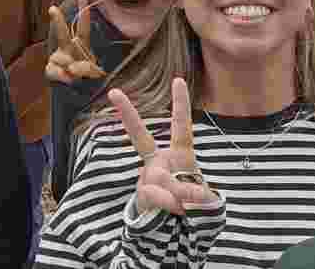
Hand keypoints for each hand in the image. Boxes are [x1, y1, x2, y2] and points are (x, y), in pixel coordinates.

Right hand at [46, 0, 106, 84]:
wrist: (74, 94)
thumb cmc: (86, 78)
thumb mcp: (92, 74)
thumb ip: (85, 70)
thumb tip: (71, 68)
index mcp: (81, 45)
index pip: (83, 28)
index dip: (84, 13)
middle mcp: (68, 48)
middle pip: (62, 33)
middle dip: (58, 21)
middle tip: (52, 8)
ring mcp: (58, 58)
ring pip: (62, 59)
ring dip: (72, 70)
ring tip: (77, 77)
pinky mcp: (50, 69)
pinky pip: (56, 72)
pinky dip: (63, 78)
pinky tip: (67, 80)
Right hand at [109, 78, 218, 215]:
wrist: (171, 233)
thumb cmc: (190, 207)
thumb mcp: (200, 199)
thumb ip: (193, 192)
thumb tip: (184, 193)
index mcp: (178, 156)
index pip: (181, 127)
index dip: (180, 104)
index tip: (178, 80)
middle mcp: (159, 162)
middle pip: (139, 136)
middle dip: (127, 114)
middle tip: (113, 92)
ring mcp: (147, 177)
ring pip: (162, 177)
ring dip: (179, 194)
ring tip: (185, 207)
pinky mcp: (142, 194)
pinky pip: (156, 195)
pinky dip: (169, 203)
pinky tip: (176, 211)